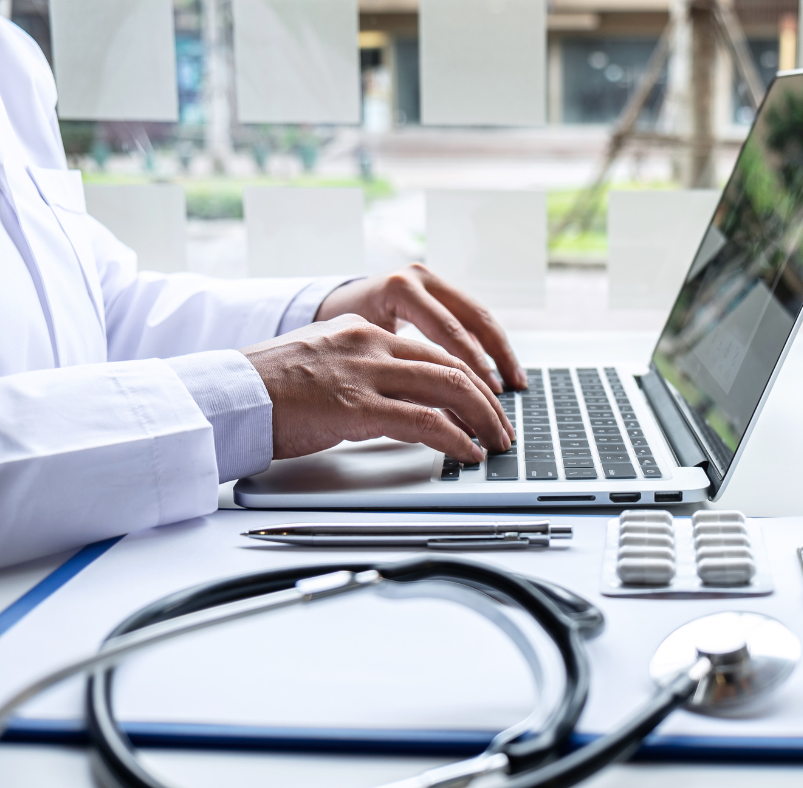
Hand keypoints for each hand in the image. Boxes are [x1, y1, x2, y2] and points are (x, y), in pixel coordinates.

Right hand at [240, 315, 514, 462]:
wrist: (227, 397)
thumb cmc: (265, 388)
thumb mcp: (321, 363)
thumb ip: (360, 370)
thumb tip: (392, 398)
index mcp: (362, 333)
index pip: (433, 350)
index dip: (468, 377)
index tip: (484, 399)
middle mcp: (370, 344)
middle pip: (451, 365)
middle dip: (486, 398)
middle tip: (503, 424)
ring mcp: (364, 373)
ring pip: (448, 386)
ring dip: (482, 417)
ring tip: (496, 440)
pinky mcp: (355, 406)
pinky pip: (424, 420)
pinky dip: (455, 437)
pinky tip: (467, 451)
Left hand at [315, 263, 527, 392]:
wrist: (325, 309)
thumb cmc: (333, 341)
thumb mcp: (361, 353)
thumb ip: (398, 372)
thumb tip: (431, 415)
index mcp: (400, 289)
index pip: (448, 331)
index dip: (472, 368)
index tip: (487, 399)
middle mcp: (419, 279)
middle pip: (472, 319)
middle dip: (495, 360)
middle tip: (507, 394)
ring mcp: (430, 282)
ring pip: (477, 318)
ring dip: (498, 353)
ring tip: (515, 384)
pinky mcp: (436, 292)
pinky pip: (468, 321)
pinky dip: (484, 348)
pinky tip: (496, 372)